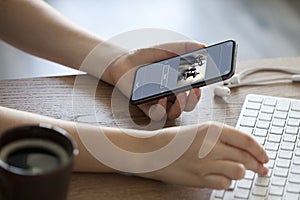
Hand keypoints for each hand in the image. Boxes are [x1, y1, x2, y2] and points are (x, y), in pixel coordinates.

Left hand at [107, 41, 204, 120]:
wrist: (125, 60)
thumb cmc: (147, 57)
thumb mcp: (168, 49)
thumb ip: (185, 48)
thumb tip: (203, 47)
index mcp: (179, 83)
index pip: (194, 91)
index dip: (202, 89)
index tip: (209, 81)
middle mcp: (171, 95)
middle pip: (188, 105)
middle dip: (194, 99)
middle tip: (195, 89)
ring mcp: (159, 102)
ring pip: (175, 112)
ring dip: (181, 105)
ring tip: (181, 93)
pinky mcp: (146, 106)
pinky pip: (157, 114)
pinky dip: (162, 108)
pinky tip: (162, 98)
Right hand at [139, 122, 268, 188]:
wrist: (152, 151)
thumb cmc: (174, 140)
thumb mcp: (199, 131)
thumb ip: (221, 138)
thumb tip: (244, 150)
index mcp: (211, 129)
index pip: (246, 140)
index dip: (260, 150)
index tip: (265, 157)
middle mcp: (210, 145)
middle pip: (245, 157)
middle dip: (258, 165)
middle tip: (262, 169)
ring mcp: (205, 163)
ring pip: (238, 171)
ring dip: (241, 173)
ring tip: (237, 172)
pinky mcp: (199, 178)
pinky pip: (224, 184)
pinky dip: (227, 182)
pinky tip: (222, 178)